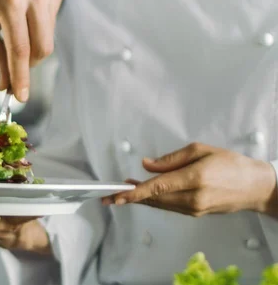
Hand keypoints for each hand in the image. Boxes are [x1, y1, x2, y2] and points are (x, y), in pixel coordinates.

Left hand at [0, 0, 65, 101]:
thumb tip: (6, 84)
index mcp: (10, 0)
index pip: (20, 49)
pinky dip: (38, 27)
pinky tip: (24, 13)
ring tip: (14, 27)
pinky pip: (51, 22)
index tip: (20, 97)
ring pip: (48, 38)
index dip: (21, 77)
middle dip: (27, 64)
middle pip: (41, 48)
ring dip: (32, 44)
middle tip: (13, 65)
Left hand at [101, 142, 277, 217]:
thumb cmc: (230, 163)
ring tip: (123, 191)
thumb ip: (171, 159)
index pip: (158, 187)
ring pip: (160, 204)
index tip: (117, 195)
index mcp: (195, 178)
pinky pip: (169, 207)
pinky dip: (154, 200)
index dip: (134, 193)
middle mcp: (193, 198)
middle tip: (109, 194)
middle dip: (131, 197)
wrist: (255, 187)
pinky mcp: (195, 214)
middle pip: (154, 199)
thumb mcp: (201, 150)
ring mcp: (194, 209)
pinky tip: (144, 194)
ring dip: (141, 198)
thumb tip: (147, 164)